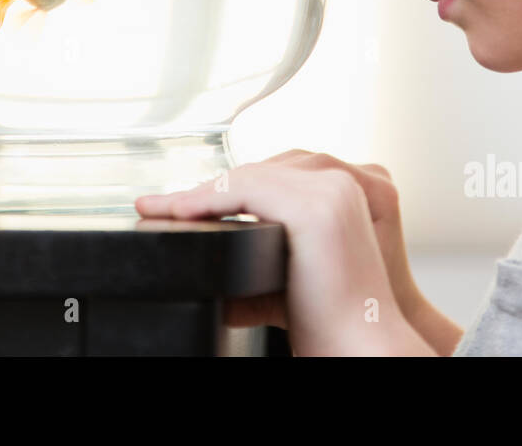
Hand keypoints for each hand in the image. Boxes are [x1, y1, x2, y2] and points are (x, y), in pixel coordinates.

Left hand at [134, 151, 430, 355]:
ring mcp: (330, 192)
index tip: (179, 206)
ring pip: (249, 177)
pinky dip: (209, 199)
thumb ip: (255, 257)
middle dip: (206, 188)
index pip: (271, 177)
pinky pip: (247, 191)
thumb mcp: (286, 274)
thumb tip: (206, 272)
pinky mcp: (315, 208)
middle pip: (258, 172)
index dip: (223, 188)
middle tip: (160, 206)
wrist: (361, 348)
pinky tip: (183, 212)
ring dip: (201, 192)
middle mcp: (339, 185)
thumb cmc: (328, 321)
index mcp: (340, 194)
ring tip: (164, 210)